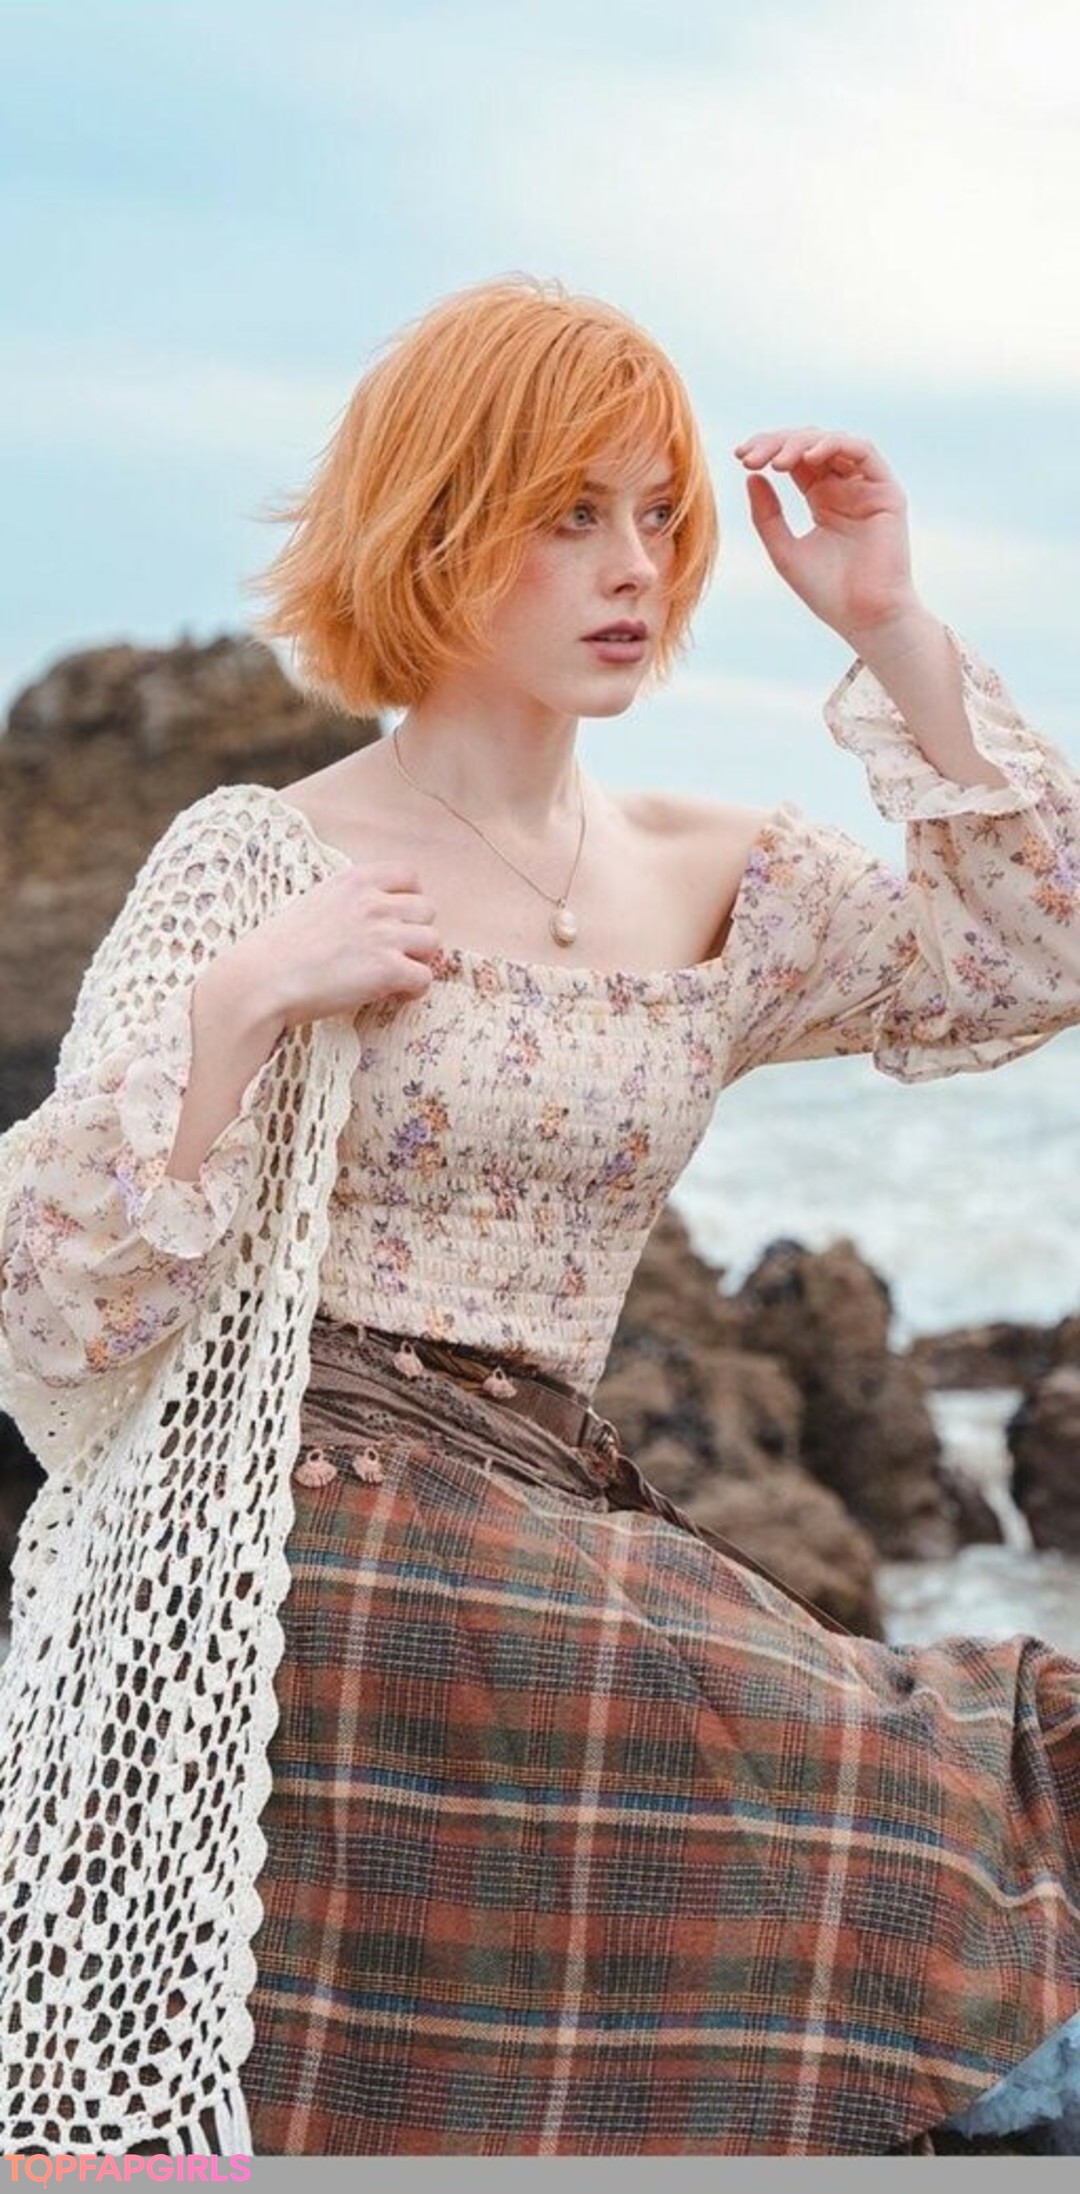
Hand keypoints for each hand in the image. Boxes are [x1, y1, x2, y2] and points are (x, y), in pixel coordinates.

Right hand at [208, 862, 441, 1037]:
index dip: (409, 900)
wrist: (261, 980)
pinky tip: (393, 994)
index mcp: (355, 880)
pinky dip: (414, 989)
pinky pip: (425, 977)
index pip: (410, 875)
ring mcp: (384, 934)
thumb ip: (347, 903)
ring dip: (418, 960)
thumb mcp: (314, 903)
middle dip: (415, 932)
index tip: (397, 921)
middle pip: (427, 910)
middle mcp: (374, 902)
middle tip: (395, 953)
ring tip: (395, 975)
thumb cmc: (277, 950)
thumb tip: (369, 918)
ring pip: (433, 942)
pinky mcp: (388, 969)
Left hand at [734, 428, 920, 648]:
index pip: (794, 460)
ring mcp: (866, 488)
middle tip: (751, 457)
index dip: (767, 449)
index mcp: (822, 500)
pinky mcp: (887, 491)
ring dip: (801, 443)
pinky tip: (808, 459)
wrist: (864, 617)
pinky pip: (864, 451)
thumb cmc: (827, 592)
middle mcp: (844, 488)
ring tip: (776, 462)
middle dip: (777, 443)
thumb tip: (750, 475)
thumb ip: (767, 516)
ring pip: (834, 442)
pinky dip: (835, 445)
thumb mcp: (784, 551)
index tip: (740, 457)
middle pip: (810, 445)